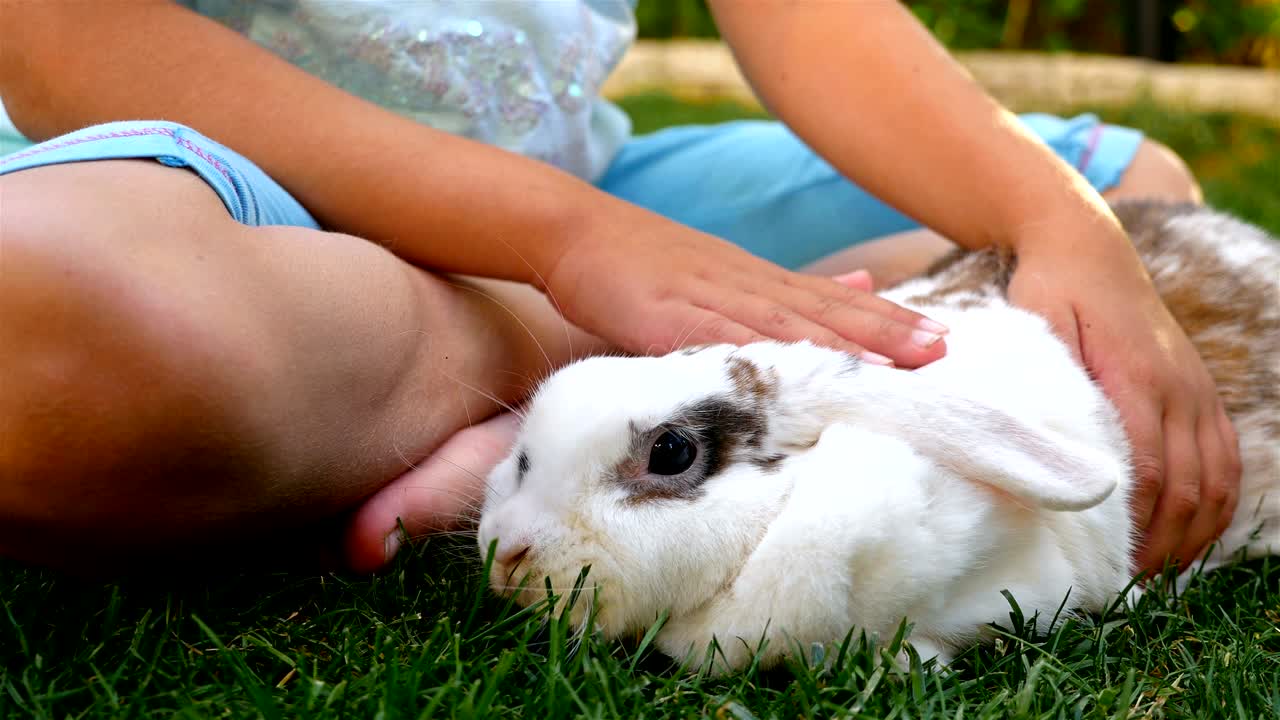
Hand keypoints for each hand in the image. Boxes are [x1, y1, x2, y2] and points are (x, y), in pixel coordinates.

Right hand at [542, 211, 948, 367]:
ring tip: (892, 362)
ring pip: (783, 324)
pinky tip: (794, 367)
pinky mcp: (664, 316)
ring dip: (838, 344)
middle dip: (883, 333)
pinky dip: (760, 352)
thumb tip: (860, 285)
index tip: (943, 341)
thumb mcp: (724, 272)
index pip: (834, 304)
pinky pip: (718, 337)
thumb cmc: (642, 261)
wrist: (572, 228)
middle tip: (942, 352)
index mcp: (757, 281)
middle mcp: (742, 285)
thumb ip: (788, 289)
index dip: (888, 323)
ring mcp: (704, 298)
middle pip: (822, 312)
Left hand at [1007, 229, 1240, 576]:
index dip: (1132, 526)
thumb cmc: (1048, 289)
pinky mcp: (1199, 390)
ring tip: (1157, 574)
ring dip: (1192, 535)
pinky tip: (1193, 535)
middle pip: (1185, 488)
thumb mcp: (1038, 328)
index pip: (1145, 472)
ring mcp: (1195, 390)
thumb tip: (1055, 449)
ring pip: (1214, 481)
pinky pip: (1225, 459)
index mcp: (1136, 379)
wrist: (1086, 245)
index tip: (1106, 564)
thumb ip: (1052, 384)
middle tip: (1125, 585)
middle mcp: (1177, 389)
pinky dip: (1216, 505)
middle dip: (1160, 544)